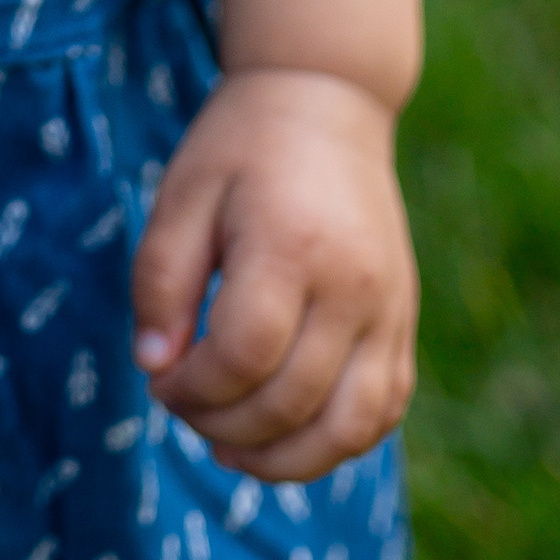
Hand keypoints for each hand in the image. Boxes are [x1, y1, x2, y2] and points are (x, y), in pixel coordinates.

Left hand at [130, 66, 416, 481]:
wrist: (326, 101)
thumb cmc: (240, 148)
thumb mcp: (182, 195)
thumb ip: (160, 282)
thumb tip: (156, 368)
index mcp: (291, 247)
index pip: (244, 356)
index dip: (192, 388)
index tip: (159, 380)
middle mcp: (353, 287)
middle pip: (293, 401)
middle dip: (223, 425)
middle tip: (181, 404)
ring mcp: (389, 309)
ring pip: (351, 427)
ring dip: (285, 459)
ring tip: (230, 447)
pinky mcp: (403, 322)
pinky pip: (382, 410)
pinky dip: (336, 441)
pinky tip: (285, 435)